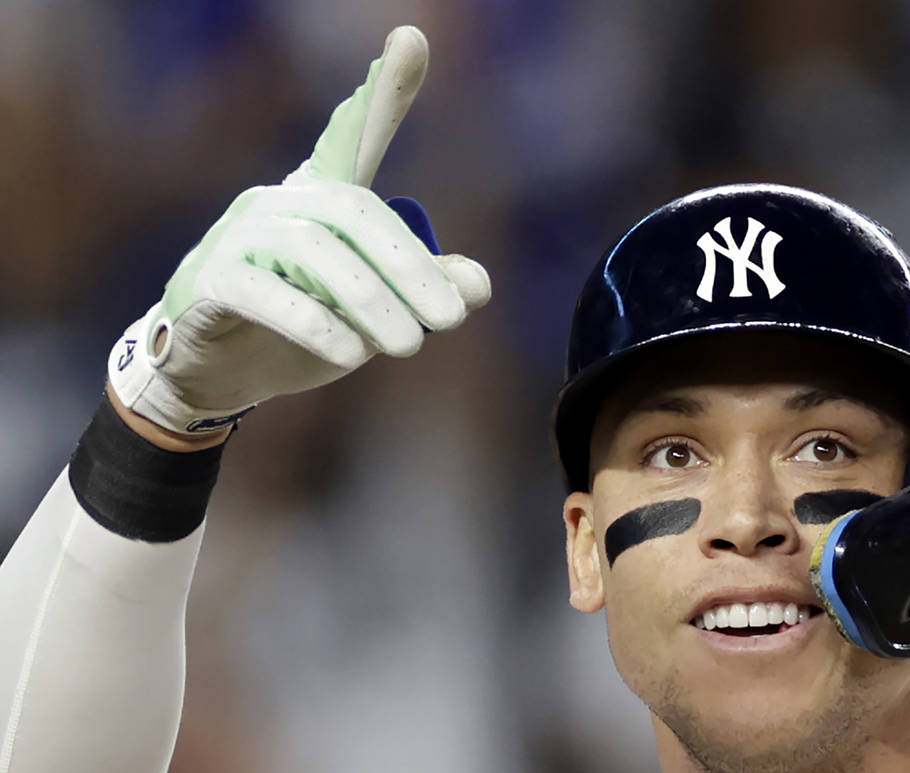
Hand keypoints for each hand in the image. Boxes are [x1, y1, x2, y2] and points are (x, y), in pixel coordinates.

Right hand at [107, 25, 489, 435]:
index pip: (356, 138)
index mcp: (323, 201)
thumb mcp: (374, 318)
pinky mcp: (211, 282)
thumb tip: (477, 286)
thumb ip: (422, 294)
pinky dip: (316, 323)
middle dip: (410, 265)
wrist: (215, 374)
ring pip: (317, 250)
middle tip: (451, 319)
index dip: (385, 93)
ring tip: (408, 345)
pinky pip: (266, 292)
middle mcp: (280, 204)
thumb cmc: (300, 333)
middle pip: (355, 210)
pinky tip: (349, 352)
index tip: (412, 38)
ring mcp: (241, 237)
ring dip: (373, 301)